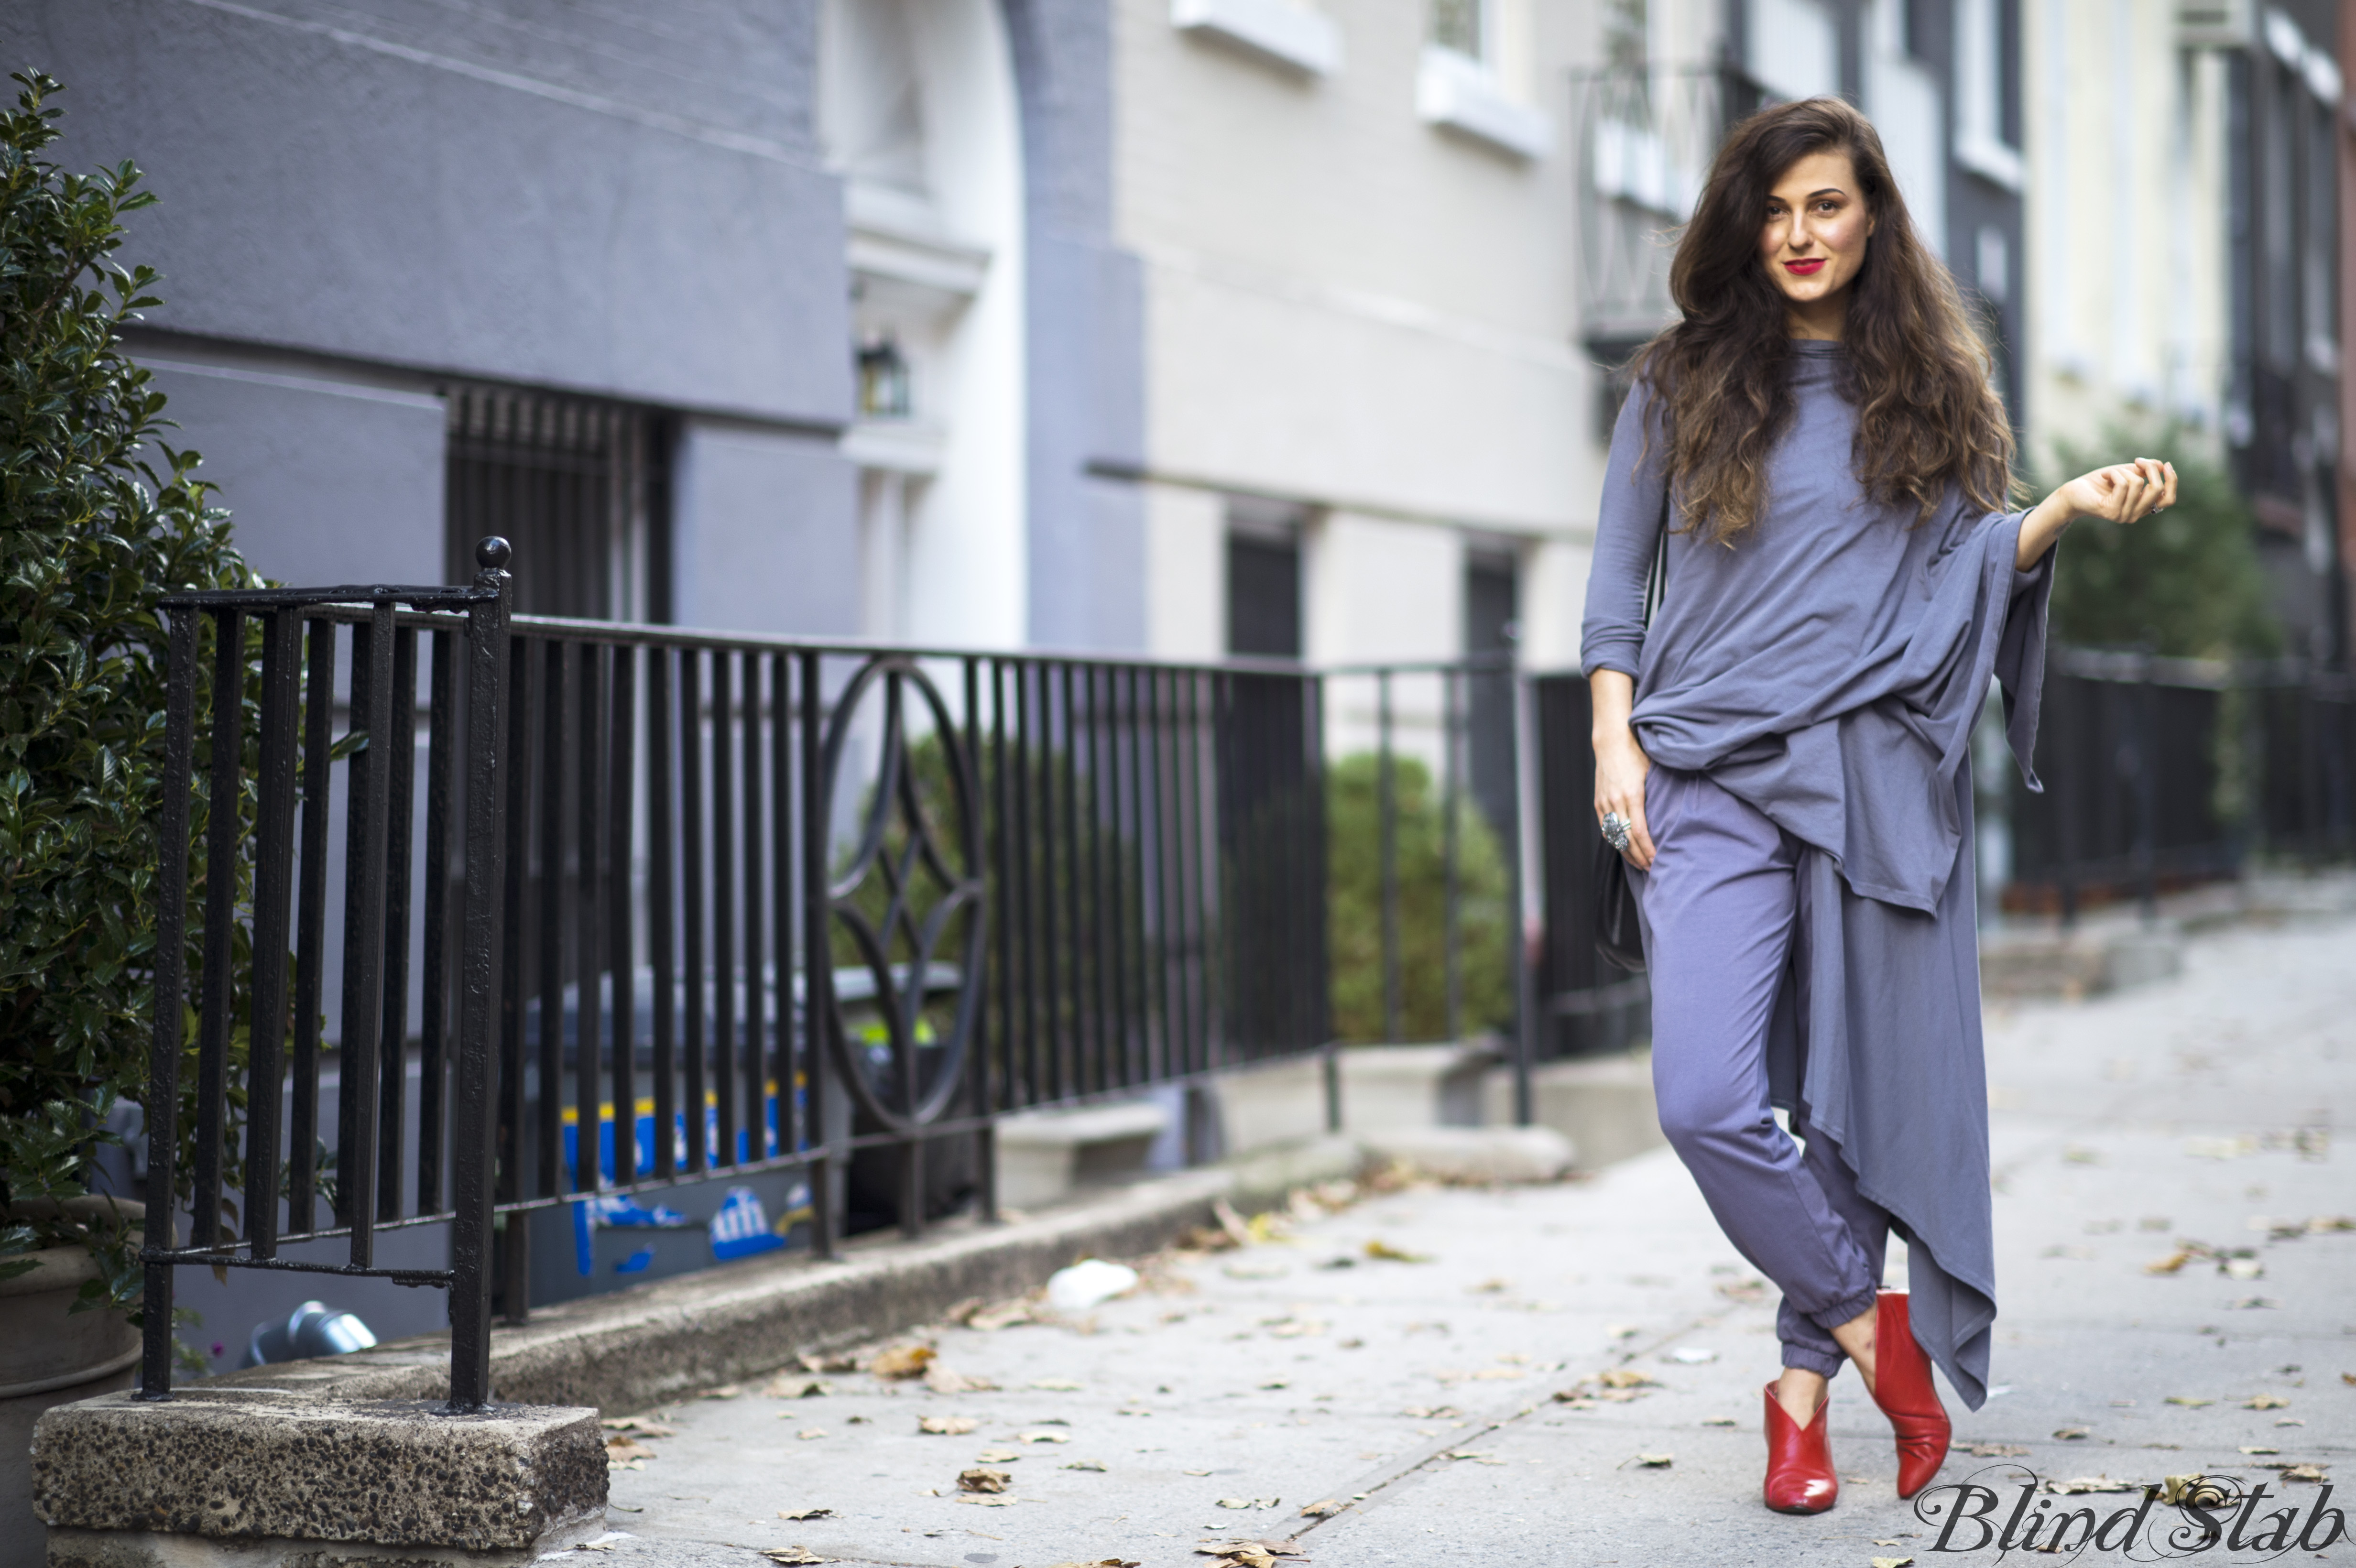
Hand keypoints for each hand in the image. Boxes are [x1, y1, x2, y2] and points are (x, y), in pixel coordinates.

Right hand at [1594, 727, 1655, 869]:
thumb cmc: (1636, 755)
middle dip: (1639, 857)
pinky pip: (1605, 828)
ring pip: (1614, 837)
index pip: (1640, 831)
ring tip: (1639, 864)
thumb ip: (1657, 795)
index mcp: (1632, 795)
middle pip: (1626, 839)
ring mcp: (1604, 803)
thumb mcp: (1651, 773)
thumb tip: (1671, 816)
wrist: (1611, 742)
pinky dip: (1614, 841)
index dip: (1648, 849)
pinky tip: (1624, 848)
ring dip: (1626, 853)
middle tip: (1651, 868)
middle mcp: (1616, 801)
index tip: (1658, 859)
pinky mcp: (1598, 803)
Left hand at [2017, 456, 2177, 568]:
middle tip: (2137, 460)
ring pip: (2138, 483)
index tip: (2166, 465)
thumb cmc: (2100, 483)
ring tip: (2111, 473)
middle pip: (2157, 489)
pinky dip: (2114, 474)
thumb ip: (2145, 470)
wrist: (2073, 492)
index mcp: (2142, 507)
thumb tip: (2162, 465)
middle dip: (2150, 469)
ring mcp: (2123, 515)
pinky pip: (2123, 484)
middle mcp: (2135, 515)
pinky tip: (2104, 476)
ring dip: (2125, 471)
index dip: (2172, 481)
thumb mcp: (2126, 472)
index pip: (2168, 499)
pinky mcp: (2111, 511)